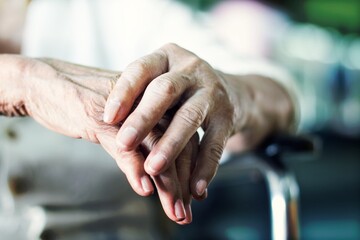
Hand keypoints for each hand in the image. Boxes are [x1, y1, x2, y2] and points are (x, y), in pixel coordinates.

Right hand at [9, 56, 196, 222]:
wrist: (46, 84)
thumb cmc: (87, 106)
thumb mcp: (121, 125)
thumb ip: (139, 143)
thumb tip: (153, 179)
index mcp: (157, 103)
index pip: (186, 138)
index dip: (193, 171)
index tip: (195, 198)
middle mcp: (148, 103)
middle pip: (178, 145)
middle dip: (183, 184)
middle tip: (184, 214)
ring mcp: (125, 110)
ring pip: (156, 149)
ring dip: (167, 184)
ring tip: (173, 211)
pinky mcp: (100, 116)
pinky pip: (123, 146)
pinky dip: (135, 169)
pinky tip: (144, 189)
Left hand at [103, 43, 236, 198]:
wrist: (228, 91)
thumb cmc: (180, 90)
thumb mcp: (160, 80)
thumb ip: (138, 96)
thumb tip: (101, 124)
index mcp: (167, 57)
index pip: (141, 70)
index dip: (124, 92)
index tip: (106, 118)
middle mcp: (190, 69)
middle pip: (164, 91)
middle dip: (143, 118)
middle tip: (123, 144)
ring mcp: (212, 91)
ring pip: (189, 118)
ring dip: (171, 145)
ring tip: (154, 168)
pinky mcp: (228, 115)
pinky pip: (215, 143)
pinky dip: (205, 167)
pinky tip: (195, 188)